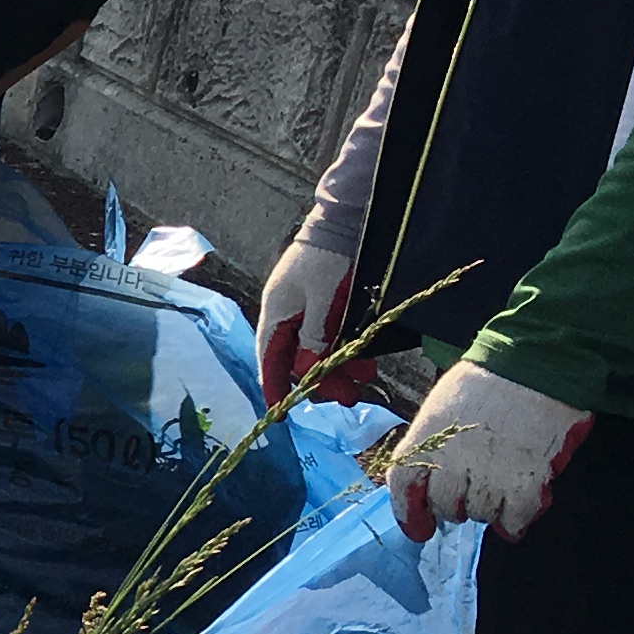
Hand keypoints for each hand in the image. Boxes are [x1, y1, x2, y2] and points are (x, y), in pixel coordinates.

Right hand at [256, 238, 357, 407]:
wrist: (347, 220)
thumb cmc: (329, 257)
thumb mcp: (324, 299)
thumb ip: (315, 335)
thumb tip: (308, 369)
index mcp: (276, 312)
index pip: (269, 358)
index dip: (275, 387)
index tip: (283, 413)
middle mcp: (287, 314)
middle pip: (296, 358)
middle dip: (319, 381)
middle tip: (346, 398)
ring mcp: (306, 309)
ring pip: (316, 349)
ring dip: (337, 367)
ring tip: (363, 380)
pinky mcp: (325, 305)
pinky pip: (331, 336)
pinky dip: (345, 350)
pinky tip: (365, 361)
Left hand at [390, 361, 590, 542]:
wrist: (534, 365)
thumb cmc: (487, 380)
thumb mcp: (441, 406)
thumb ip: (432, 442)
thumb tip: (428, 477)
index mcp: (425, 438)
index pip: (404, 487)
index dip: (408, 513)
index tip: (419, 528)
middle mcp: (451, 461)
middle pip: (444, 505)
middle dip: (454, 505)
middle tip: (470, 492)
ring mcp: (488, 474)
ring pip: (479, 513)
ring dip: (486, 508)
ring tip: (498, 487)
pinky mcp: (525, 482)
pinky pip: (513, 520)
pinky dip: (514, 523)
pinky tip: (517, 513)